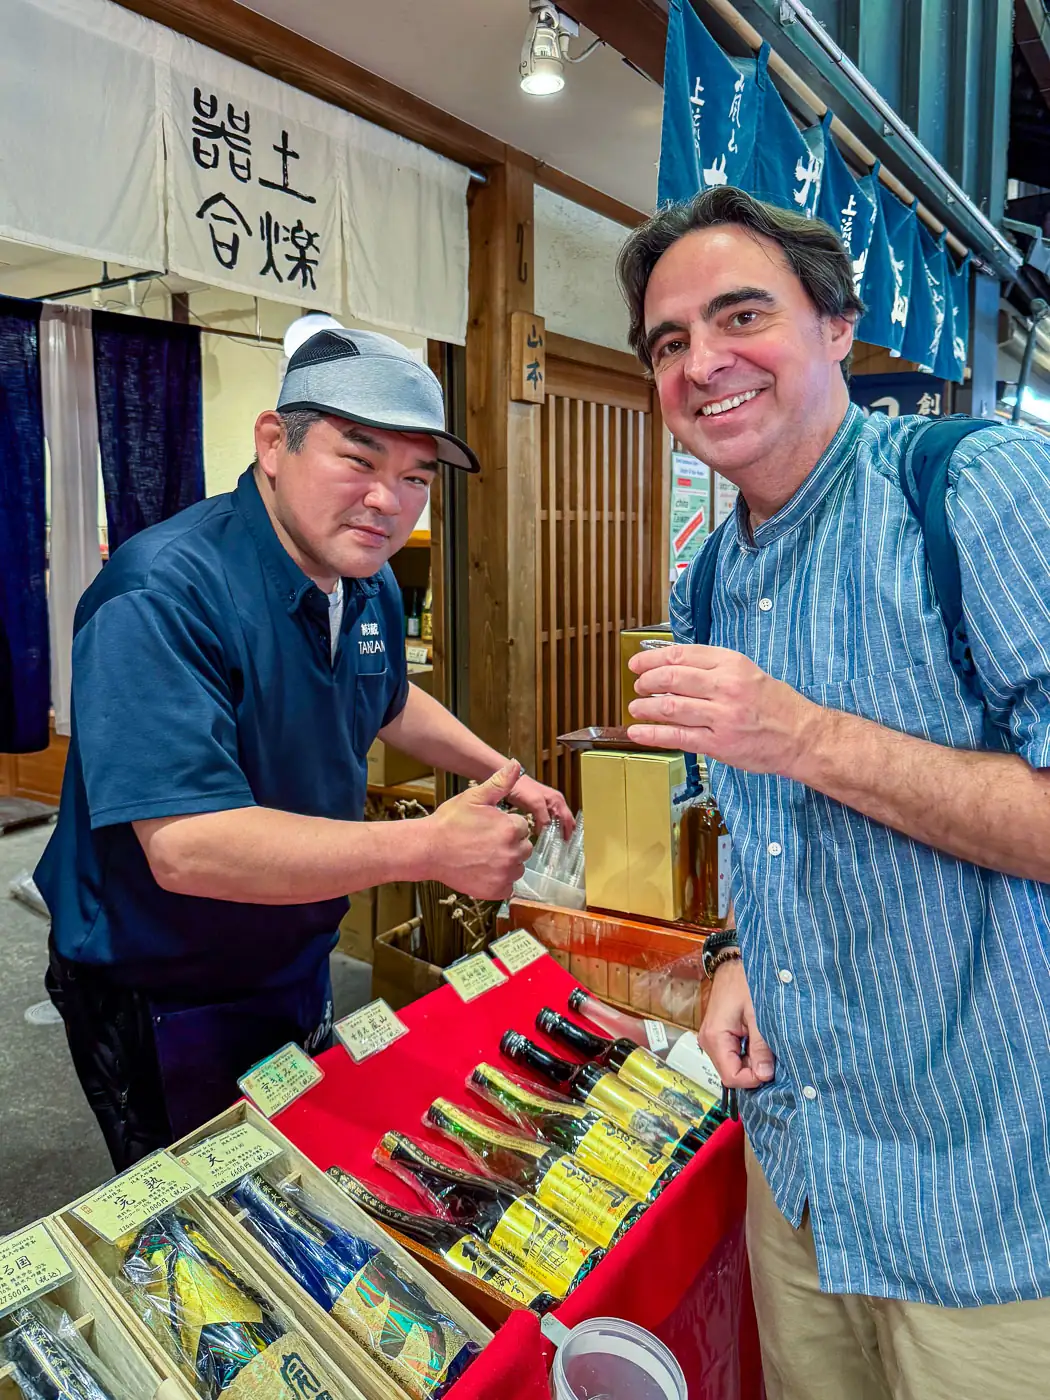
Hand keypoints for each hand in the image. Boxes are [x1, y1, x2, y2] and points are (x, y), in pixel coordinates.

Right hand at [425, 760, 532, 899]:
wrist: (427, 850)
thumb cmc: (449, 822)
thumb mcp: (475, 797)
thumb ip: (500, 782)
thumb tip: (517, 765)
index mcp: (510, 829)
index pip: (521, 827)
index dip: (507, 826)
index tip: (490, 828)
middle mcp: (512, 853)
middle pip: (524, 848)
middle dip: (510, 845)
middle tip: (486, 843)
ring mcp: (504, 874)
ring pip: (518, 868)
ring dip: (507, 863)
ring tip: (484, 857)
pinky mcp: (496, 891)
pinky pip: (508, 887)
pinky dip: (499, 882)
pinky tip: (483, 871)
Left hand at [508, 773, 574, 838]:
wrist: (509, 781)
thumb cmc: (522, 788)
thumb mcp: (535, 803)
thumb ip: (543, 817)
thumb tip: (547, 831)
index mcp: (557, 800)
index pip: (568, 819)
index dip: (568, 831)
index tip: (566, 843)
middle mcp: (555, 802)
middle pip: (564, 820)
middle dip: (565, 832)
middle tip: (562, 845)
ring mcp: (547, 805)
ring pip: (556, 821)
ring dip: (556, 830)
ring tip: (553, 843)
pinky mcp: (538, 807)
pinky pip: (546, 820)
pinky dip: (546, 828)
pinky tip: (542, 834)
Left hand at [626, 643, 817, 775]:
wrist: (802, 736)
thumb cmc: (775, 704)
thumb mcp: (748, 672)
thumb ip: (714, 668)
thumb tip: (673, 667)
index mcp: (732, 664)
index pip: (681, 654)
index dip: (652, 658)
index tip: (637, 663)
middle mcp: (726, 687)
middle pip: (672, 678)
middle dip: (647, 681)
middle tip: (638, 685)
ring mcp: (721, 716)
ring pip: (670, 707)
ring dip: (645, 707)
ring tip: (635, 708)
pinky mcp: (719, 744)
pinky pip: (678, 736)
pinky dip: (653, 734)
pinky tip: (637, 732)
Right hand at [698, 958, 774, 1090]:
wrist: (734, 963)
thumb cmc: (744, 982)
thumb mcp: (758, 1015)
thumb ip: (760, 1047)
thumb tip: (764, 1075)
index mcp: (715, 1038)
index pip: (732, 1077)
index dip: (753, 1078)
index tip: (771, 1068)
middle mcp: (708, 1042)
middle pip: (732, 1073)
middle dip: (754, 1070)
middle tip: (772, 1054)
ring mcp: (712, 1039)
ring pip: (734, 1064)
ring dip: (752, 1061)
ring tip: (767, 1044)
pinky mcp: (719, 1035)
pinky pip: (734, 1054)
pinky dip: (749, 1053)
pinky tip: (760, 1040)